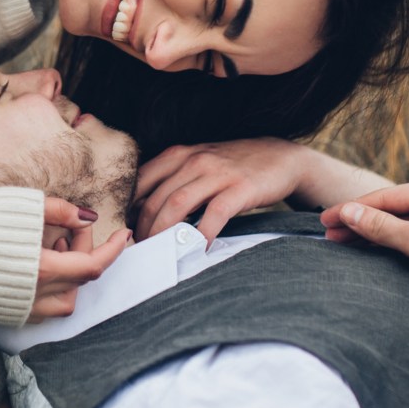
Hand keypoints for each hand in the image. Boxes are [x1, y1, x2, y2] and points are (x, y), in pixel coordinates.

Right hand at [30, 196, 132, 320]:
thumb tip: (87, 217)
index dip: (113, 249)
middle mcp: (34, 295)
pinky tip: (42, 269)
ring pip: (66, 301)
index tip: (123, 234)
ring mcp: (22, 308)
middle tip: (76, 227)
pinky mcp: (9, 314)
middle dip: (87, 251)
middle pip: (80, 278)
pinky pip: (44, 309)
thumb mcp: (21, 209)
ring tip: (58, 245)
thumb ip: (58, 211)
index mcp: (40, 269)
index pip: (92, 265)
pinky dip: (53, 289)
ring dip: (72, 275)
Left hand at [134, 138, 312, 241]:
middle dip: (145, 228)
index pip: (141, 181)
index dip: (129, 208)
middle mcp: (194, 160)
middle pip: (156, 198)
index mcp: (179, 154)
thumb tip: (143, 211)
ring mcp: (217, 173)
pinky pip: (215, 214)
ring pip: (178, 204)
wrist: (280, 157)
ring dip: (164, 232)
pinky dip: (203, 234)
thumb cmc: (233, 166)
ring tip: (161, 253)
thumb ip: (173, 179)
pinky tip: (199, 250)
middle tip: (142, 249)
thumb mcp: (198, 163)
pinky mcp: (240, 188)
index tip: (127, 230)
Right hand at [320, 177, 408, 315]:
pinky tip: (379, 253)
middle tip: (330, 236)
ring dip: (377, 237)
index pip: (386, 197)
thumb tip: (348, 212)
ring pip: (407, 227)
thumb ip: (380, 226)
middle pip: (395, 211)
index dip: (352, 209)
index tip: (325, 220)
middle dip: (362, 224)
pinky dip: (397, 246)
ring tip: (347, 245)